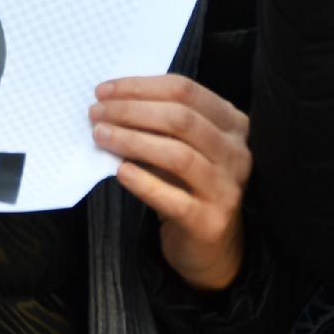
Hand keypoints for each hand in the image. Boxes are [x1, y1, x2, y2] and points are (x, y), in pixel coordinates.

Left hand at [92, 75, 250, 292]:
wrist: (210, 246)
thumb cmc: (189, 187)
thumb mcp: (183, 147)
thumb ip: (159, 125)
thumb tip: (110, 104)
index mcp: (233, 124)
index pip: (186, 90)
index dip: (141, 87)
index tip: (104, 91)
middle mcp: (236, 153)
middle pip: (182, 119)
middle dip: (132, 111)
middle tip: (96, 114)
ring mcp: (227, 188)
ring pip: (178, 155)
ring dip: (133, 141)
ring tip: (101, 136)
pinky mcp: (210, 221)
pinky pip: (173, 198)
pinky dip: (143, 182)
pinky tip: (120, 172)